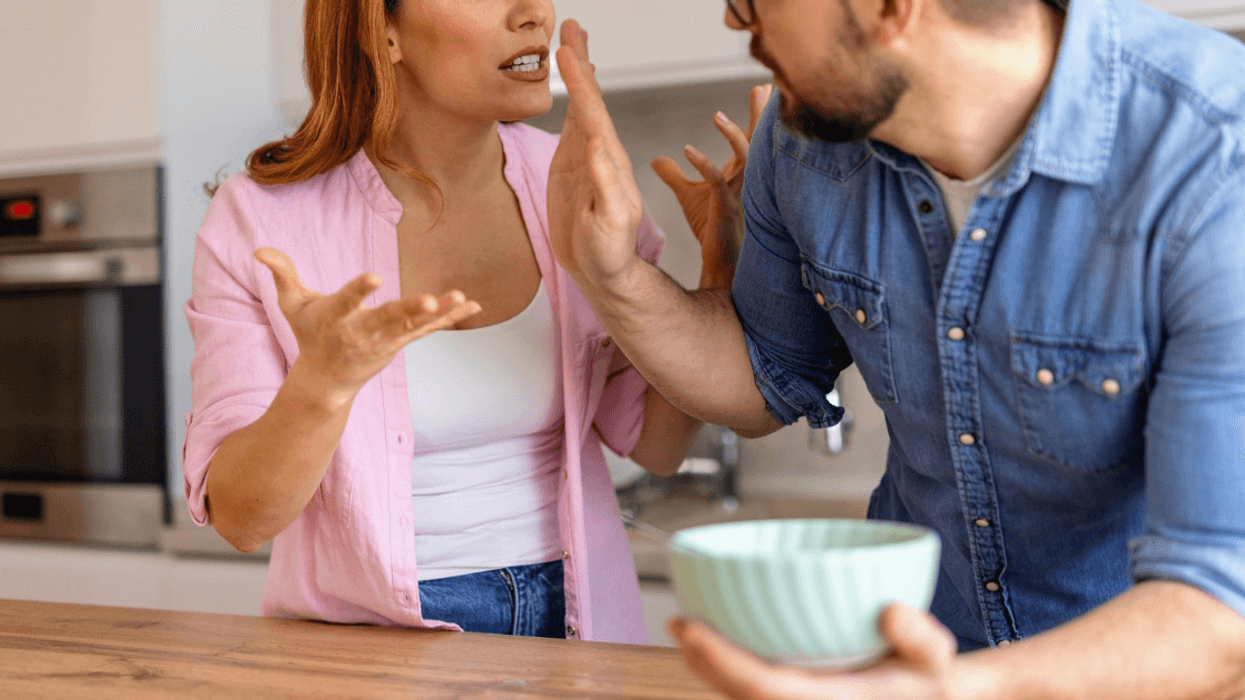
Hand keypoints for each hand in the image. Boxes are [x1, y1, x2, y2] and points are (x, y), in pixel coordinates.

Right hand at [254, 248, 480, 404]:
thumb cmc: (309, 335)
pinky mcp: (401, 342)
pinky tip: (473, 305)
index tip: (375, 278)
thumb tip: (260, 249)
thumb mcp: (291, 305)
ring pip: (413, 326)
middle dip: (407, 311)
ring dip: (437, 313)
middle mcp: (362, 331)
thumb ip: (282, 274)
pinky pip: (429, 330)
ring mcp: (385, 339)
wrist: (326, 381)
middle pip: (387, 319)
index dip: (359, 290)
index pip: (347, 301)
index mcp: (335, 318)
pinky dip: (451, 318)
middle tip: (426, 302)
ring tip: (458, 298)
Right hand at [548, 20, 645, 288]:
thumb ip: (604, 185)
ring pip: (583, 106)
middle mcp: (600, 151)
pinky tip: (573, 86)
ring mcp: (587, 157)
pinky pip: (575, 124)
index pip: (593, 113)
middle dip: (580, 63)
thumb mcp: (609, 222)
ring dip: (578, 74)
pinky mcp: (575, 166)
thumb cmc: (610, 252)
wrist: (604, 271)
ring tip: (570, 43)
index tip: (568, 51)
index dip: (580, 81)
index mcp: (609, 161)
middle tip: (571, 28)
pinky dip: (573, 99)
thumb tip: (596, 143)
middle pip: (590, 99)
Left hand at [652, 84, 772, 289]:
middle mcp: (745, 179)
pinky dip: (703, 164)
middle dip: (761, 114)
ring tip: (717, 115)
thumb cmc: (710, 228)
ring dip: (733, 135)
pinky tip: (686, 150)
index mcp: (740, 173)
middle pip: (757, 141)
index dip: (756, 114)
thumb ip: (674, 175)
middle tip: (764, 86)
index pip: (751, 137)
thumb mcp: (689, 195)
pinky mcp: (725, 207)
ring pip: (745, 158)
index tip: (761, 88)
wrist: (719, 262)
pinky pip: (717, 181)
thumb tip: (657, 158)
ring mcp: (738, 194)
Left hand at [670, 603, 959, 699]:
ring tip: (684, 627)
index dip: (723, 661)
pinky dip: (724, 665)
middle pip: (739, 694)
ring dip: (707, 665)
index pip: (765, 688)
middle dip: (703, 662)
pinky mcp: (794, 697)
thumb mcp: (936, 656)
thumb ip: (920, 637)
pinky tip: (710, 640)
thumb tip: (892, 612)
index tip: (692, 628)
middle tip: (678, 621)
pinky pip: (750, 687)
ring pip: (739, 693)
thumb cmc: (925, 678)